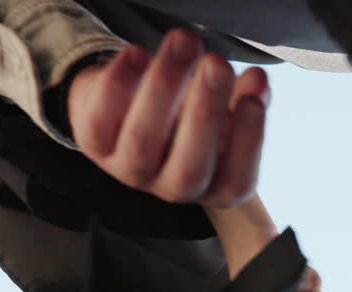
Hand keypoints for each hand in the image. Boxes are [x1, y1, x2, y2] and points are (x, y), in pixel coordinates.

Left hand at [67, 29, 269, 206]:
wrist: (132, 110)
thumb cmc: (190, 114)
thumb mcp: (226, 109)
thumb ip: (246, 97)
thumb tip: (257, 81)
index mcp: (214, 187)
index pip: (235, 182)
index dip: (247, 143)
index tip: (254, 101)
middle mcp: (173, 189)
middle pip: (189, 166)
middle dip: (206, 111)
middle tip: (218, 64)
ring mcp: (130, 171)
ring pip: (143, 140)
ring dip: (164, 87)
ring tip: (184, 42)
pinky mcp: (94, 146)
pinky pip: (101, 118)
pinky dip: (120, 82)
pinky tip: (139, 53)